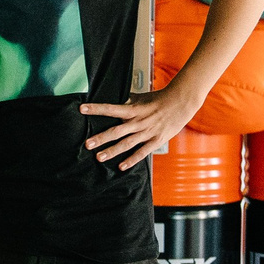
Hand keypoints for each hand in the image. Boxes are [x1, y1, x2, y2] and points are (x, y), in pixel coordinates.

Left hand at [80, 86, 199, 170]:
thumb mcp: (141, 98)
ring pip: (126, 143)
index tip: (82, 109)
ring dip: (112, 151)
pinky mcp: (155, 141)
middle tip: (87, 144)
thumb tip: (113, 97)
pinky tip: (121, 166)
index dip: (96, 109)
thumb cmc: (159, 99)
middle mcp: (138, 122)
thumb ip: (127, 101)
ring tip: (99, 157)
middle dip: (101, 138)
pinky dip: (132, 160)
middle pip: (116, 131)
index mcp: (133, 109)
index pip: (111, 108)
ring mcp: (147, 132)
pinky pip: (142, 152)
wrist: (180, 103)